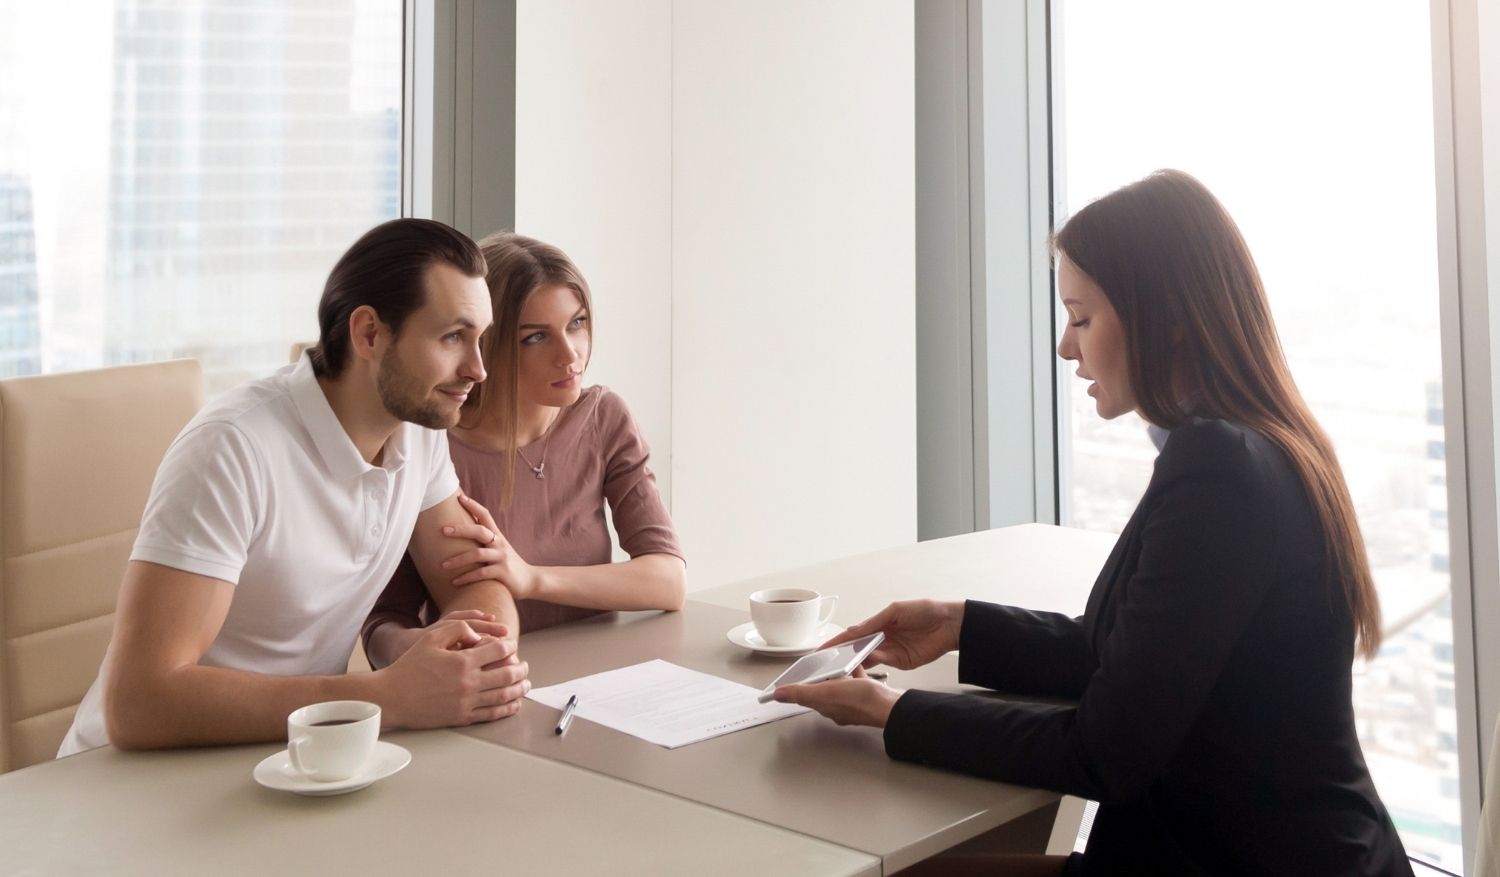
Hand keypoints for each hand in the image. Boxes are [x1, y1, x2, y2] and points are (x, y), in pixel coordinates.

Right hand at [378, 618, 530, 728]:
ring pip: (503, 696)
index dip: (510, 646)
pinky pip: (491, 714)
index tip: (512, 646)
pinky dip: (507, 709)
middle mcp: (468, 682)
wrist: (391, 697)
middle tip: (526, 666)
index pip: (498, 651)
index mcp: (463, 661)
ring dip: (519, 690)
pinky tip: (514, 704)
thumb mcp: (430, 638)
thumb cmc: (409, 666)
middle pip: (507, 675)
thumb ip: (457, 628)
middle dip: (521, 669)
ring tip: (526, 685)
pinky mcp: (461, 717)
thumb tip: (480, 634)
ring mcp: (466, 702)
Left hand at [441, 493, 540, 598]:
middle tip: (443, 530)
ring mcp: (502, 558)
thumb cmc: (507, 564)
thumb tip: (461, 531)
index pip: (485, 515)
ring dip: (458, 560)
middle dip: (461, 530)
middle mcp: (500, 543)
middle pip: (479, 531)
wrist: (530, 580)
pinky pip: (481, 574)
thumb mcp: (498, 548)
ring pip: (477, 554)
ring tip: (443, 565)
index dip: (473, 505)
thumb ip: (484, 540)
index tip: (459, 497)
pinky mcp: (503, 573)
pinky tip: (454, 582)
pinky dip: (466, 578)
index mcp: (497, 535)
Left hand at [773, 675, 901, 727]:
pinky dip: (855, 672)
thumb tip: (778, 695)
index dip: (799, 687)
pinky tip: (857, 663)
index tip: (792, 679)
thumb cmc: (862, 700)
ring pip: (840, 686)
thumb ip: (801, 693)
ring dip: (837, 675)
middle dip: (819, 679)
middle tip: (814, 668)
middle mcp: (839, 707)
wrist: (891, 706)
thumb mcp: (826, 692)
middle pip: (823, 691)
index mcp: (826, 707)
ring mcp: (854, 703)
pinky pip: (857, 681)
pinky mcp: (867, 696)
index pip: (807, 696)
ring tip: (836, 663)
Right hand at [818, 599, 964, 670]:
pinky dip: (872, 662)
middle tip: (826, 661)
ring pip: (867, 658)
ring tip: (840, 663)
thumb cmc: (925, 611)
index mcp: (879, 624)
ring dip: (855, 660)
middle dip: (842, 654)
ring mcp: (890, 651)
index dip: (837, 641)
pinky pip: (883, 663)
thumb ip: (873, 622)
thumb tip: (853, 630)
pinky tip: (864, 660)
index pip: (853, 634)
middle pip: (857, 648)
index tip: (822, 648)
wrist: (950, 624)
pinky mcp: (901, 662)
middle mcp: (882, 639)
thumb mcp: (895, 610)